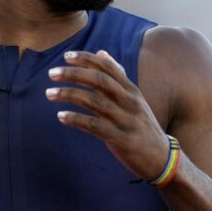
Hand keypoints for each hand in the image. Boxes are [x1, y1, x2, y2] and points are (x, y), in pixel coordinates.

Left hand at [47, 50, 169, 180]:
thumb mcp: (134, 98)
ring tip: (49, 93)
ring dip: (68, 95)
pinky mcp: (120, 139)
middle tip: (52, 73)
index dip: (86, 59)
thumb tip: (102, 53)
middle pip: (99, 80)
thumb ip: (117, 77)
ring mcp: (125, 120)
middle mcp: (129, 101)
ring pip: (94, 101)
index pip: (107, 67)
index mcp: (131, 90)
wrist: (161, 157)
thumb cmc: (142, 125)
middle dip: (73, 74)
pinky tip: (61, 116)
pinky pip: (94, 126)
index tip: (66, 56)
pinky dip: (76, 119)